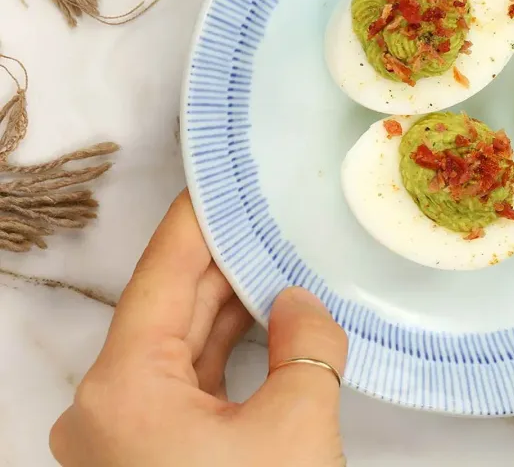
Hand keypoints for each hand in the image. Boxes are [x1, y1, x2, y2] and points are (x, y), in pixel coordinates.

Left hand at [50, 192, 348, 466]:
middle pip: (167, 310)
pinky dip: (224, 353)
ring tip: (278, 263)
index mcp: (121, 389)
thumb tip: (299, 304)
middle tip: (270, 217)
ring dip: (229, 309)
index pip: (161, 276)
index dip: (198, 222)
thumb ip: (305, 344)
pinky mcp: (149, 457)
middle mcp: (103, 409)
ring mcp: (121, 438)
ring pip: (177, 350)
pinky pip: (185, 386)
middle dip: (224, 263)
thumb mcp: (297, 423)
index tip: (225, 180)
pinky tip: (267, 324)